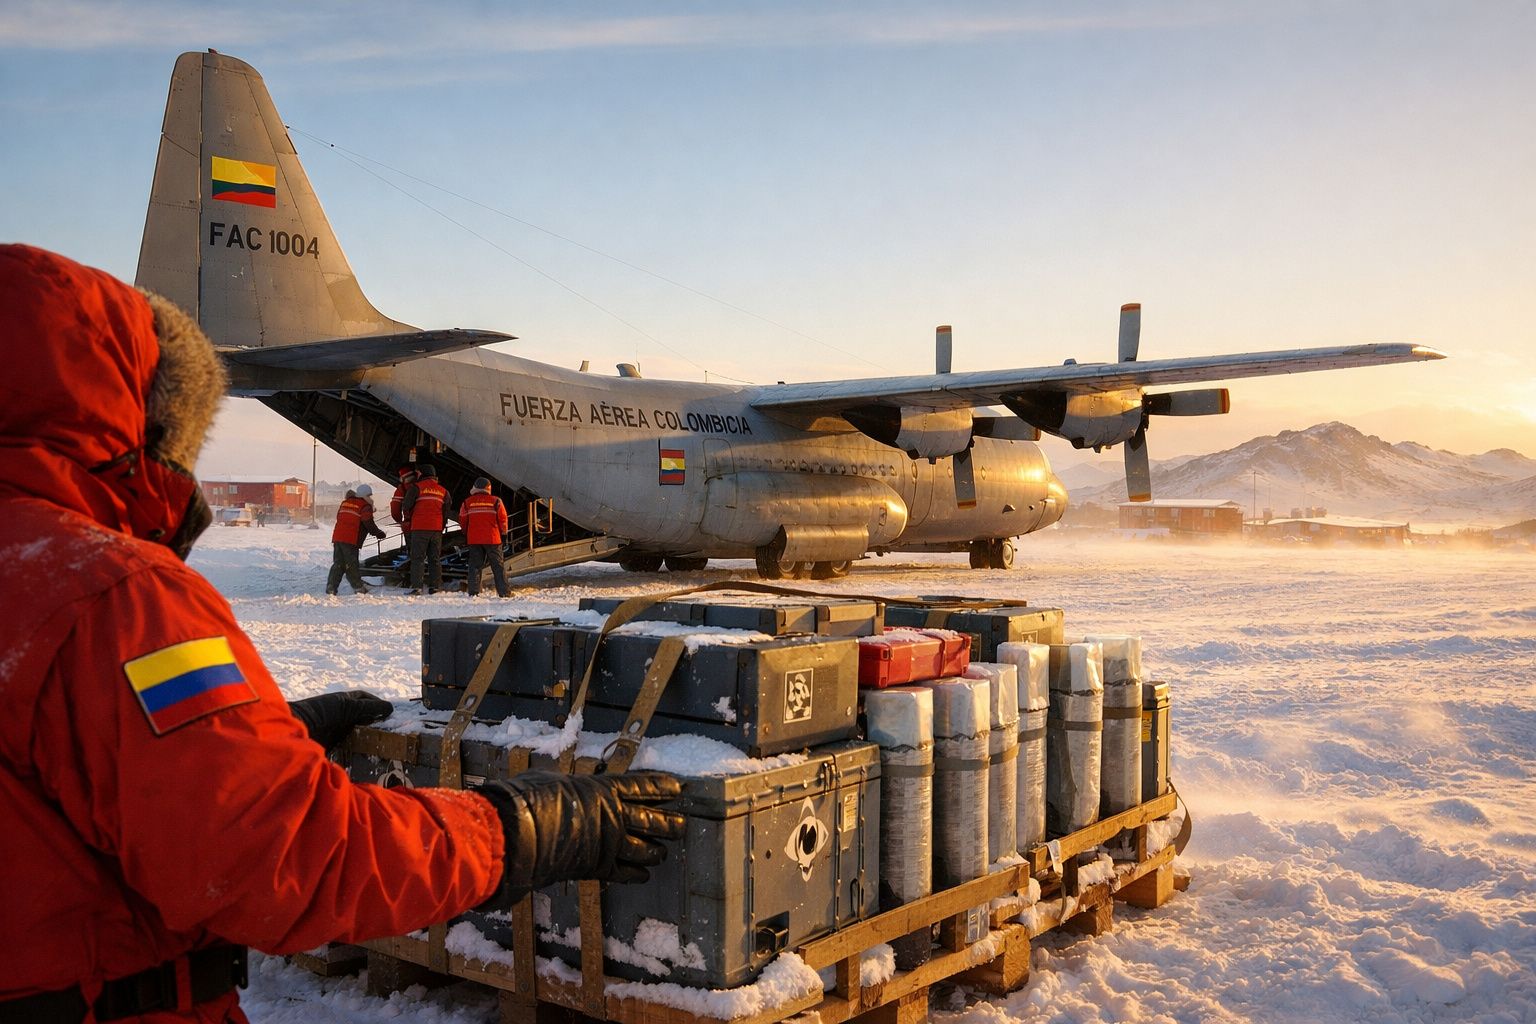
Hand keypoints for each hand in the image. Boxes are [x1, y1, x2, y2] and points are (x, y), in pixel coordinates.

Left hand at [288, 690, 393, 751]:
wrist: (298, 729)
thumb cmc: (323, 711)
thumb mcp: (349, 706)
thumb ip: (369, 708)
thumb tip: (390, 708)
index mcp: (344, 701)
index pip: (365, 699)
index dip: (377, 704)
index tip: (391, 714)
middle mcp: (341, 714)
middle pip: (362, 717)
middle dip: (375, 723)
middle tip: (392, 732)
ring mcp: (337, 730)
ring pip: (357, 733)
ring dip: (368, 739)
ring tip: (383, 745)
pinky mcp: (333, 745)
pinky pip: (350, 747)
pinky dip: (358, 750)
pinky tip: (367, 754)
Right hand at [477, 771, 684, 905]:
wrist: (522, 833)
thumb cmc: (531, 801)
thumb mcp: (553, 782)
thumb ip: (569, 789)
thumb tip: (563, 788)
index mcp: (604, 790)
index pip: (641, 787)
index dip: (661, 788)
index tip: (677, 789)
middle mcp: (614, 817)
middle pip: (653, 820)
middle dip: (671, 824)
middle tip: (682, 826)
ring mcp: (609, 844)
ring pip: (646, 848)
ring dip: (657, 851)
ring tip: (663, 852)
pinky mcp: (599, 868)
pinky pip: (627, 872)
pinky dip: (638, 873)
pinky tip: (644, 874)